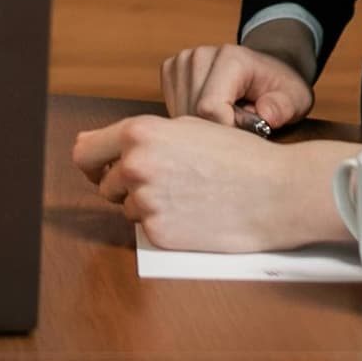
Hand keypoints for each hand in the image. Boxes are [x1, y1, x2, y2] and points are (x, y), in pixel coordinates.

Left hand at [70, 113, 346, 253]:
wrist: (276, 191)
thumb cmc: (239, 157)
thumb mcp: (188, 127)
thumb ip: (145, 137)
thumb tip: (108, 147)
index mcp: (139, 133)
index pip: (85, 152)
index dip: (91, 164)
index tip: (99, 170)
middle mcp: (135, 165)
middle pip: (105, 184)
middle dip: (126, 186)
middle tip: (165, 185)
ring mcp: (145, 201)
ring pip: (128, 208)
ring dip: (149, 206)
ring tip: (189, 197)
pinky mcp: (159, 233)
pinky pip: (148, 230)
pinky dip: (166, 226)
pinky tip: (195, 215)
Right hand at [161, 41, 311, 131]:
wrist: (266, 69)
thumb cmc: (280, 88)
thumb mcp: (295, 99)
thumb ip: (283, 108)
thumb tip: (265, 114)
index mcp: (230, 58)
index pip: (211, 109)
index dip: (229, 130)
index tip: (249, 131)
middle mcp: (200, 55)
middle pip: (192, 115)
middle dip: (216, 129)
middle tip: (242, 123)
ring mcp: (182, 61)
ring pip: (180, 115)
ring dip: (204, 126)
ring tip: (229, 116)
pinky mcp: (170, 70)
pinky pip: (173, 109)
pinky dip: (192, 118)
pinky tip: (213, 112)